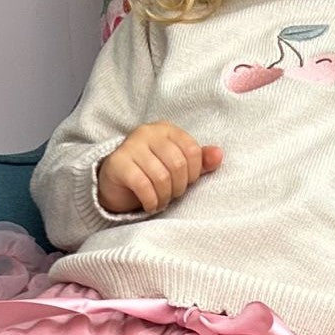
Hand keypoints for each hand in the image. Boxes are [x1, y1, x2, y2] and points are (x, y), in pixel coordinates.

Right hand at [98, 122, 222, 214]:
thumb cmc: (151, 172)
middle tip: (172, 195)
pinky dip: (151, 201)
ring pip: (161, 176)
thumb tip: (219, 154)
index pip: (192, 150)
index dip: (194, 173)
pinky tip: (150, 205)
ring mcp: (130, 146)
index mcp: (166, 129)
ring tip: (161, 201)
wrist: (115, 182)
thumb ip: (200, 160)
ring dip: (164, 196)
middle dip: (179, 187)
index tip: (186, 183)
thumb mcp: (178, 166)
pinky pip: (143, 185)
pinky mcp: (118, 163)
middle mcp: (147, 132)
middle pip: (178, 164)